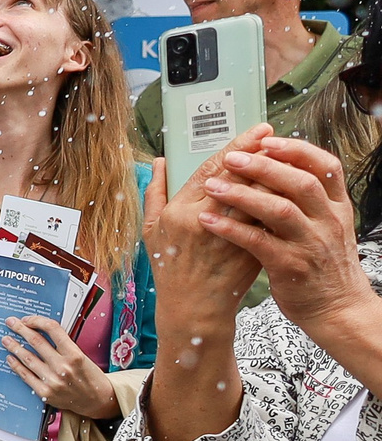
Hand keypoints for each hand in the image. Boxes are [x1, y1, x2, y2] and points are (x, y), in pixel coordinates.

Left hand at [4, 316, 117, 421]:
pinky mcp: (45, 392)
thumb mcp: (82, 356)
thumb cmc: (90, 377)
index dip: (37, 320)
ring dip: (14, 346)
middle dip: (20, 329)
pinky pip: (25, 375)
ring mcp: (53, 380)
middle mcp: (63, 367)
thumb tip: (40, 331)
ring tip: (6, 339)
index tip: (28, 319)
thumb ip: (63, 345)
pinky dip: (16, 365)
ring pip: (28, 358)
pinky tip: (10, 358)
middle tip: (11, 323)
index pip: (52, 329)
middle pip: (36, 341)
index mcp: (75, 354)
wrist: (97, 401)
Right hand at [143, 142, 268, 358]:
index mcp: (179, 213)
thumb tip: (159, 161)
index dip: (237, 147)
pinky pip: (270, 219)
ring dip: (276, 175)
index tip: (256, 132)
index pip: (212, 169)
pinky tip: (289, 189)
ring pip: (260, 196)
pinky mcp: (251, 250)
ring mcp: (231, 237)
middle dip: (261, 153)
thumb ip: (154, 192)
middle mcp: (205, 221)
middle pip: (240, 177)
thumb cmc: (170, 268)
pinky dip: (281, 202)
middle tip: (275, 136)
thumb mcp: (151, 229)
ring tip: (287, 158)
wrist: (194, 309)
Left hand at [200, 132, 380, 346]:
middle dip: (264, 166)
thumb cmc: (323, 263)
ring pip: (279, 210)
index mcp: (337, 207)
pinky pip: (258, 243)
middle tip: (231, 157)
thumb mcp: (327, 225)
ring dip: (242, 195)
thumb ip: (308, 199)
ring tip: (213, 185)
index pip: (326, 167)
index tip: (267, 139)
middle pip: (300, 183)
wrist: (337, 308)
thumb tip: (279, 166)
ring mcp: (311, 244)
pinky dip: (232, 229)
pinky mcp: (291, 266)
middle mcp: (328, 221)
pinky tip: (208, 221)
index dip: (297, 150)